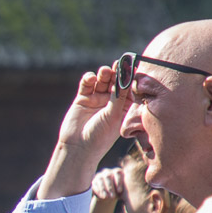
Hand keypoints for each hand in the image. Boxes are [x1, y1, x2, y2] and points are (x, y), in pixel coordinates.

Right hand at [39, 66, 131, 198]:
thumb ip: (119, 95)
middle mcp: (111, 102)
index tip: (133, 65)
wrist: (78, 148)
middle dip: (117, 73)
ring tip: (105, 71)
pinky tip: (91, 78)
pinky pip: (87, 84)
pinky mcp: (83, 98)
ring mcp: (97, 100)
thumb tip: (127, 76)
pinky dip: (89, 78)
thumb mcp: (114, 115)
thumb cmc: (100, 136)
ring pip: (102, 81)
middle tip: (119, 64)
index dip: (131, 77)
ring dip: (104, 74)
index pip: (129, 88)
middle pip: (116, 82)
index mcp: (124, 108)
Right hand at [90, 167, 125, 202]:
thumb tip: (129, 193)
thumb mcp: (122, 191)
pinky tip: (101, 197)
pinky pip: (95, 185)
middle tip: (112, 196)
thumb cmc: (118, 193)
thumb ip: (125, 190)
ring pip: (101, 180)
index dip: (118, 182)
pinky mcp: (94, 181)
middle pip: (108, 176)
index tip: (120, 191)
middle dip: (110, 187)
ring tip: (106, 197)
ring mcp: (100, 175)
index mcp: (117, 171)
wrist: (108, 196)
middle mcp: (108, 171)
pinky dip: (98, 191)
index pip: (117, 173)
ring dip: (104, 189)